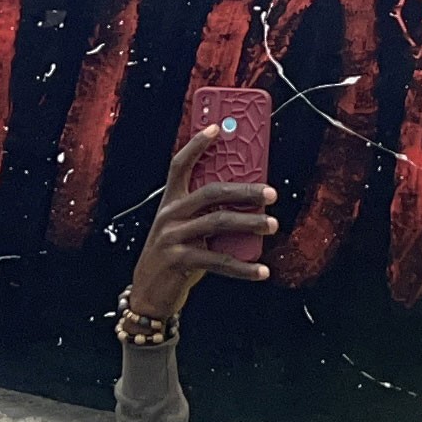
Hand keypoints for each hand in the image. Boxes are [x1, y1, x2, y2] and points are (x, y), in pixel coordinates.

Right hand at [125, 124, 277, 318]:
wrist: (148, 294)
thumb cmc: (174, 256)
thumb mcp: (187, 229)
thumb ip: (208, 215)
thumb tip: (250, 205)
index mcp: (170, 201)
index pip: (180, 164)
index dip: (197, 144)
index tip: (218, 127)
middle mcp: (169, 214)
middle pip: (210, 192)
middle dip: (244, 189)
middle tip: (271, 193)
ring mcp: (172, 237)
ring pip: (217, 222)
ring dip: (250, 223)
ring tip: (272, 225)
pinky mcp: (179, 260)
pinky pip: (218, 261)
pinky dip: (243, 267)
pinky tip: (261, 270)